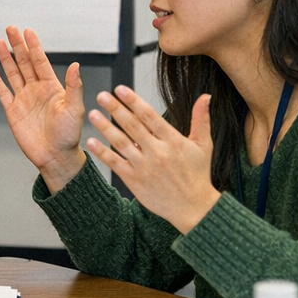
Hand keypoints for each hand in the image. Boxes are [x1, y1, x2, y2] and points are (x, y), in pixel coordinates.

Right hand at [0, 26, 86, 189]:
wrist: (56, 157)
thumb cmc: (69, 135)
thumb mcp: (75, 109)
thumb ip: (74, 86)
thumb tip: (75, 65)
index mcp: (52, 87)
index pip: (40, 61)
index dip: (34, 46)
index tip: (28, 31)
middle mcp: (36, 90)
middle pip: (24, 63)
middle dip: (18, 46)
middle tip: (10, 29)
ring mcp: (23, 100)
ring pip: (12, 74)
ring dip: (6, 58)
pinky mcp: (13, 111)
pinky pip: (2, 92)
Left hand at [86, 87, 220, 232]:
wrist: (193, 208)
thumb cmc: (198, 175)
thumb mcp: (203, 146)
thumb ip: (201, 119)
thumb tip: (206, 96)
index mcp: (173, 141)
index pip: (150, 116)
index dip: (134, 101)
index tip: (120, 89)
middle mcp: (157, 152)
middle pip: (132, 126)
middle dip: (116, 109)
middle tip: (101, 95)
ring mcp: (144, 167)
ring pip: (121, 143)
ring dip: (105, 128)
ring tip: (92, 114)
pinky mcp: (134, 181)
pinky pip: (115, 164)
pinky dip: (102, 153)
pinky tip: (90, 142)